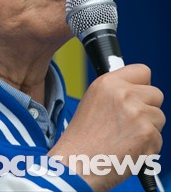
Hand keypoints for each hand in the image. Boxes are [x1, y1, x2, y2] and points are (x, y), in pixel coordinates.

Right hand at [48, 64, 164, 191]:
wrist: (77, 164)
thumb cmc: (82, 140)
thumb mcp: (92, 103)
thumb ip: (115, 94)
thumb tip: (138, 92)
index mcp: (106, 83)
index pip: (142, 71)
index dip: (141, 85)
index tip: (136, 95)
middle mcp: (123, 94)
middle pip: (156, 94)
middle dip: (147, 108)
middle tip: (128, 123)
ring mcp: (137, 113)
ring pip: (159, 117)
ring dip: (148, 129)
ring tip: (124, 138)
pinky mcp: (148, 134)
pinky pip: (159, 138)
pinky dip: (148, 147)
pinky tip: (128, 149)